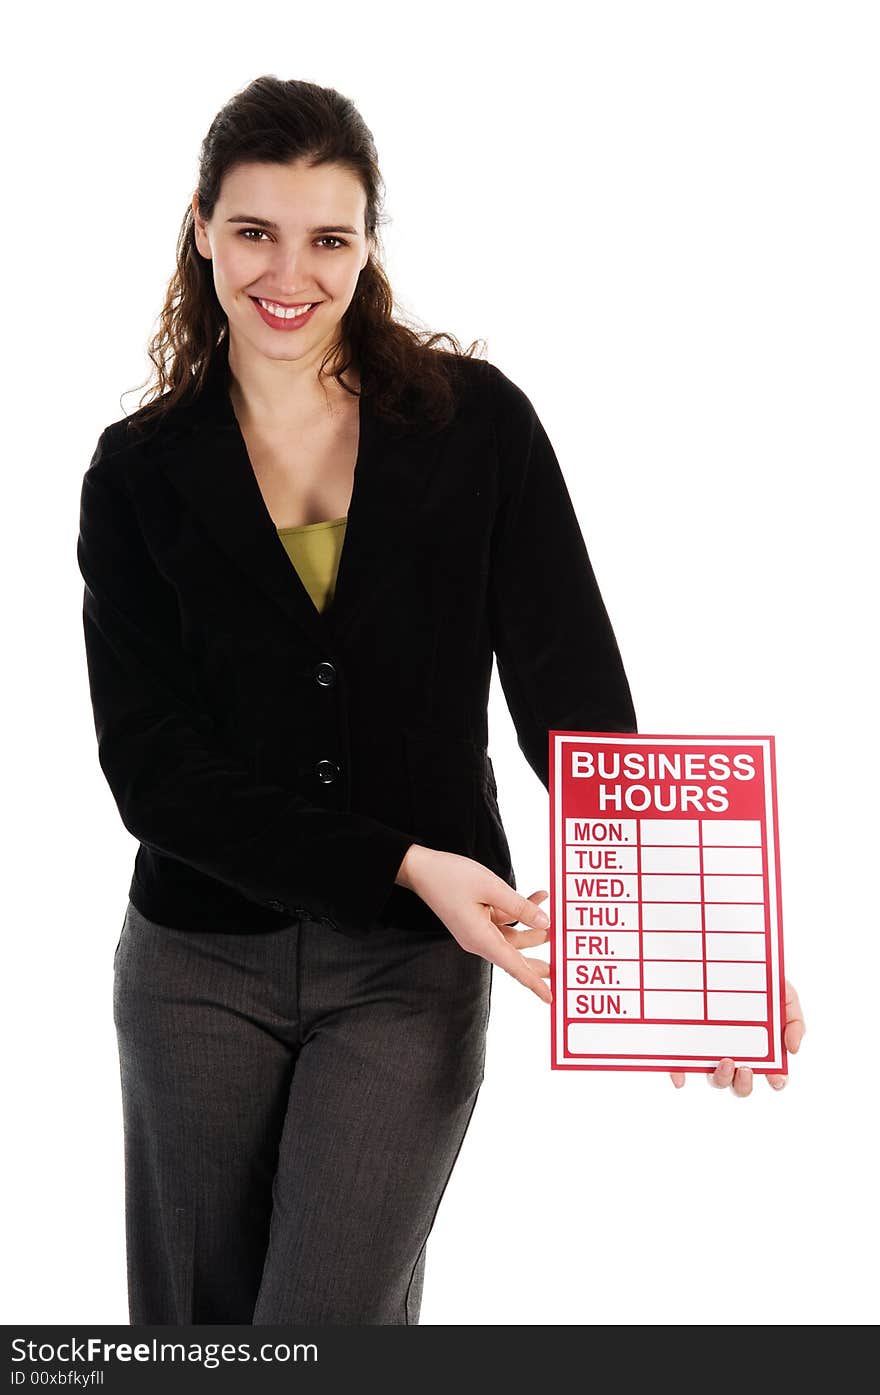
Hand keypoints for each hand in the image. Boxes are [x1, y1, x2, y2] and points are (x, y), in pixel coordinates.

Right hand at [396, 844, 552, 1002]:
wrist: (421, 869)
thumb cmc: (451, 876)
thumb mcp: (491, 887)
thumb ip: (520, 907)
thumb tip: (545, 922)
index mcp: (480, 938)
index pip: (514, 966)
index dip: (534, 982)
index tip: (550, 997)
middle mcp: (478, 940)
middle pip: (514, 957)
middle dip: (536, 961)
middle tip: (558, 967)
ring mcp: (477, 930)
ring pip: (511, 937)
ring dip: (531, 928)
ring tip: (552, 918)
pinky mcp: (476, 920)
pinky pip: (503, 922)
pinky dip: (519, 912)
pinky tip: (537, 898)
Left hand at [668, 978, 805, 1095]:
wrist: (722, 950)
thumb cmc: (756, 977)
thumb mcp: (783, 992)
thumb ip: (794, 1019)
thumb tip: (794, 1049)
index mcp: (758, 1044)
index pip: (768, 1072)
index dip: (775, 1080)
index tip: (776, 1077)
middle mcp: (733, 1050)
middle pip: (739, 1084)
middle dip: (744, 1084)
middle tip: (746, 1068)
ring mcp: (707, 1047)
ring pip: (714, 1078)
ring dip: (721, 1078)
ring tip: (726, 1061)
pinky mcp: (682, 1039)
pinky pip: (677, 1064)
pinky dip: (678, 1074)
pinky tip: (681, 1078)